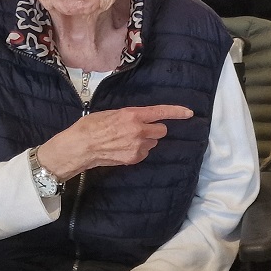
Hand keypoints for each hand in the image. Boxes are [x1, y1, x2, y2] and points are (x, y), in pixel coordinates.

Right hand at [37, 104, 193, 180]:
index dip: (176, 112)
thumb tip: (141, 118)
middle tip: (140, 129)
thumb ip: (130, 115)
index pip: (160, 112)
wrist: (81, 147)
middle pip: (161, 130)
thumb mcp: (111, 113)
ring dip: (146, 140)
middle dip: (155, 129)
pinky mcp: (134, 158)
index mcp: (132, 115)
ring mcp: (138, 146)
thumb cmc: (91, 126)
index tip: (189, 113)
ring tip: (127, 140)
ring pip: (153, 142)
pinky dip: (139, 150)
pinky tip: (124, 149)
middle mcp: (138, 130)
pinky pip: (145, 152)